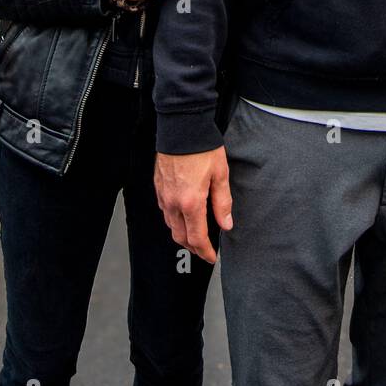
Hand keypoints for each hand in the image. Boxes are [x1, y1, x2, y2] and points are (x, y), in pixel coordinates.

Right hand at [154, 148, 231, 263]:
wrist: (181, 127)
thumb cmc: (202, 148)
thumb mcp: (220, 174)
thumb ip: (222, 203)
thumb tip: (226, 225)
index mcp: (191, 203)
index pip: (197, 238)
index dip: (205, 252)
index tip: (211, 257)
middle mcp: (173, 203)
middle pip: (180, 237)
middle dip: (193, 247)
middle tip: (204, 250)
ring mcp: (163, 195)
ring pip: (170, 225)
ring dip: (182, 235)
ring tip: (195, 235)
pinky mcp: (158, 186)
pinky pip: (164, 211)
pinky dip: (173, 220)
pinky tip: (182, 215)